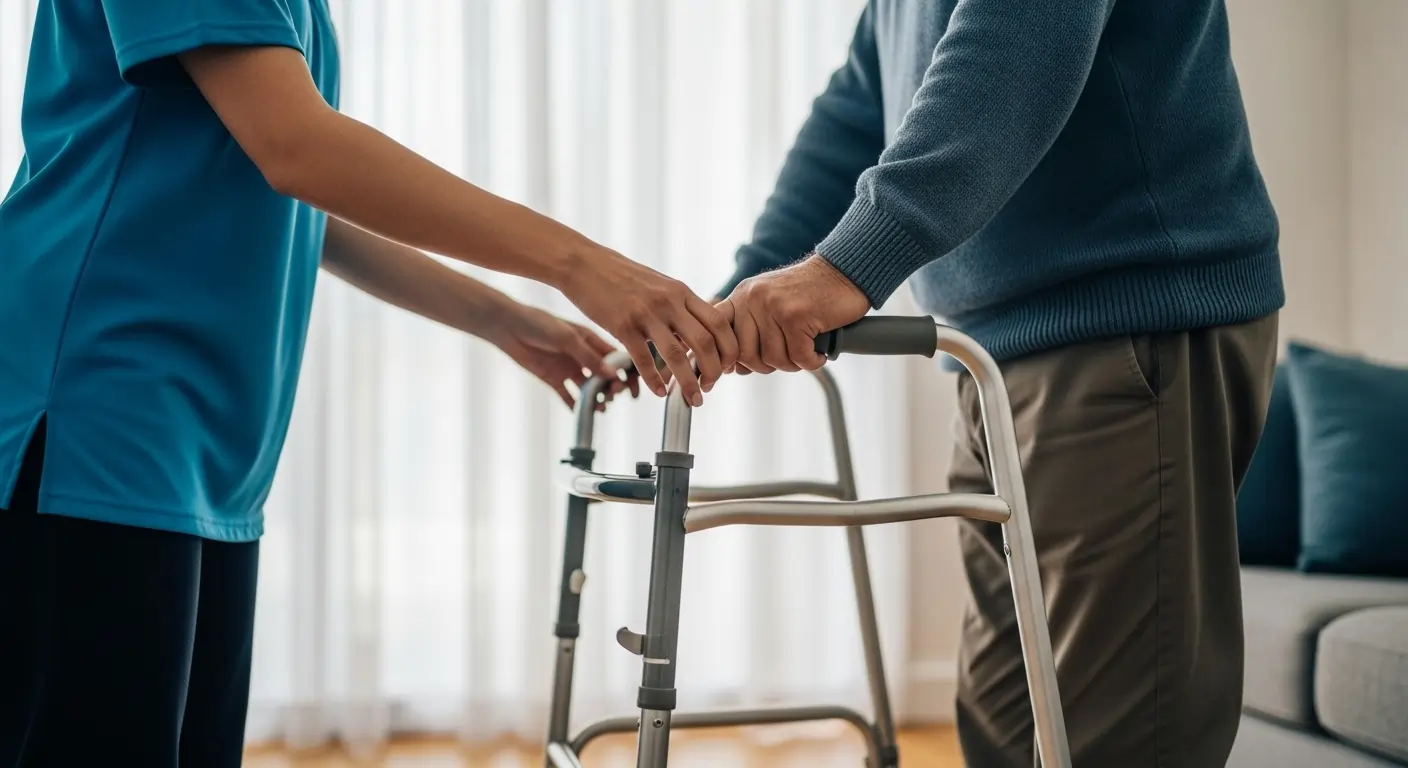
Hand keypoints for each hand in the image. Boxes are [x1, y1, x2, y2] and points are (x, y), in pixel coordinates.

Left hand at [485, 302, 639, 409]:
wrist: (508, 327)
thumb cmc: (538, 324)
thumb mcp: (567, 338)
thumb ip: (589, 357)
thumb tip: (612, 375)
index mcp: (590, 340)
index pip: (615, 358)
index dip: (625, 372)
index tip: (631, 385)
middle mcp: (582, 355)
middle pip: (605, 375)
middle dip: (612, 387)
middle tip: (614, 395)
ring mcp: (568, 367)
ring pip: (589, 387)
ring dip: (597, 398)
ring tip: (601, 406)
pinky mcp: (554, 378)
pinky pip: (569, 396)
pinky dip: (576, 406)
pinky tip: (583, 414)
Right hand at [559, 247, 737, 405]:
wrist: (583, 263)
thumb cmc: (622, 276)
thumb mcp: (660, 285)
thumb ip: (681, 307)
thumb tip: (699, 334)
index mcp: (682, 292)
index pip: (720, 323)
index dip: (729, 349)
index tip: (726, 367)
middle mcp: (669, 301)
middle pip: (706, 341)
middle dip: (714, 370)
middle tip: (710, 387)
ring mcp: (646, 313)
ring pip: (677, 355)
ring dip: (689, 383)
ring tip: (693, 400)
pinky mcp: (622, 325)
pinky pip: (643, 360)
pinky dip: (655, 380)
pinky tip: (659, 392)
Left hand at [717, 255, 869, 374]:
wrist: (843, 272)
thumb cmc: (809, 294)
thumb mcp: (769, 302)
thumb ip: (748, 329)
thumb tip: (733, 369)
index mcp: (742, 296)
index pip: (718, 333)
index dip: (727, 357)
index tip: (740, 368)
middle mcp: (753, 299)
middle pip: (746, 355)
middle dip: (767, 366)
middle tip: (788, 358)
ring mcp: (774, 306)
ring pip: (773, 359)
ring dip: (793, 364)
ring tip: (805, 352)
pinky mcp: (797, 316)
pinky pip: (799, 358)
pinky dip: (812, 361)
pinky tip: (818, 353)